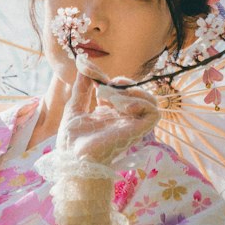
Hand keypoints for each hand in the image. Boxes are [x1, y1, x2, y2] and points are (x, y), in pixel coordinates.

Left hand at [56, 57, 159, 172]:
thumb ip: (81, 89)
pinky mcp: (138, 130)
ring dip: (131, 92)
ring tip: (112, 98)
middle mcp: (124, 117)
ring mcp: (132, 124)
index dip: (105, 76)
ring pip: (150, 100)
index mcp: (110, 113)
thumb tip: (82, 65)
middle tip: (103, 88)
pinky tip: (121, 106)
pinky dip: (140, 103)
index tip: (87, 68)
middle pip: (137, 91)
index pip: (118, 88)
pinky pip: (153, 112)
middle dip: (122, 82)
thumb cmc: (72, 141)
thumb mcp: (75, 108)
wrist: (74, 158)